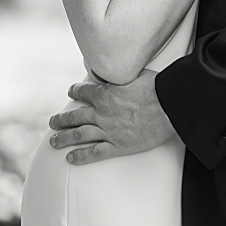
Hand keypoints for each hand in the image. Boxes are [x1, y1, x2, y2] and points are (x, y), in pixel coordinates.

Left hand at [48, 70, 174, 164]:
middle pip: (75, 117)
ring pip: (79, 135)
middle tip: (53, 122)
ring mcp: (109, 131)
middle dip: (61, 120)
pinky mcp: (119, 145)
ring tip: (54, 141)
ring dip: (64, 138)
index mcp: (105, 94)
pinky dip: (81, 155)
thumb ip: (124, 74)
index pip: (83, 92)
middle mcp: (102, 113)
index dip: (75, 91)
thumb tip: (120, 67)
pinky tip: (70, 158)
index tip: (71, 92)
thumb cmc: (159, 88)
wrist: (173, 106)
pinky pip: (95, 152)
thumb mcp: (138, 73)